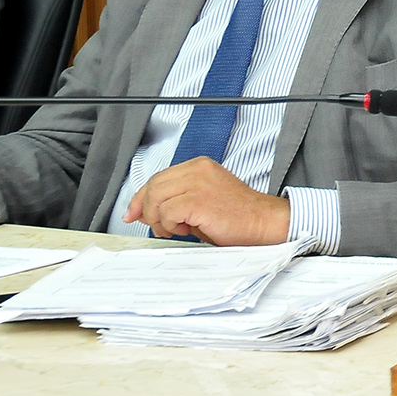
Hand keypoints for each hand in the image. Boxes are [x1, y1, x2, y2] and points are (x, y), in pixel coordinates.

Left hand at [123, 158, 289, 246]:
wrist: (263, 222)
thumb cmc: (237, 216)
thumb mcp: (200, 204)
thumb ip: (173, 203)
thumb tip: (143, 212)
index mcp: (198, 166)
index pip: (158, 177)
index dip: (141, 197)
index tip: (133, 213)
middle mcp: (197, 169)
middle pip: (153, 185)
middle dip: (145, 209)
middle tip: (157, 227)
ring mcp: (198, 182)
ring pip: (156, 197)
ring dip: (159, 219)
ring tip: (175, 229)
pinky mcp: (199, 199)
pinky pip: (168, 211)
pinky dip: (170, 224)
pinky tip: (185, 229)